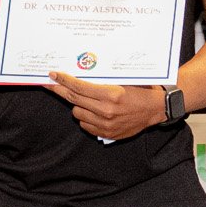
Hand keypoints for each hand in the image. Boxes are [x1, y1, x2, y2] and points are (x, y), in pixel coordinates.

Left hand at [45, 72, 166, 140]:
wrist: (155, 109)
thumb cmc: (141, 91)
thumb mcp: (123, 80)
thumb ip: (102, 79)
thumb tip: (80, 72)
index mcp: (110, 94)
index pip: (79, 87)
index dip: (63, 80)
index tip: (53, 75)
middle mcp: (106, 110)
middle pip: (74, 99)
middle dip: (59, 90)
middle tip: (50, 84)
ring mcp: (106, 124)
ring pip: (77, 113)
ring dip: (77, 105)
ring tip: (85, 99)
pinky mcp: (106, 133)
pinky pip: (86, 125)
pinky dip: (86, 117)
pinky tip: (92, 111)